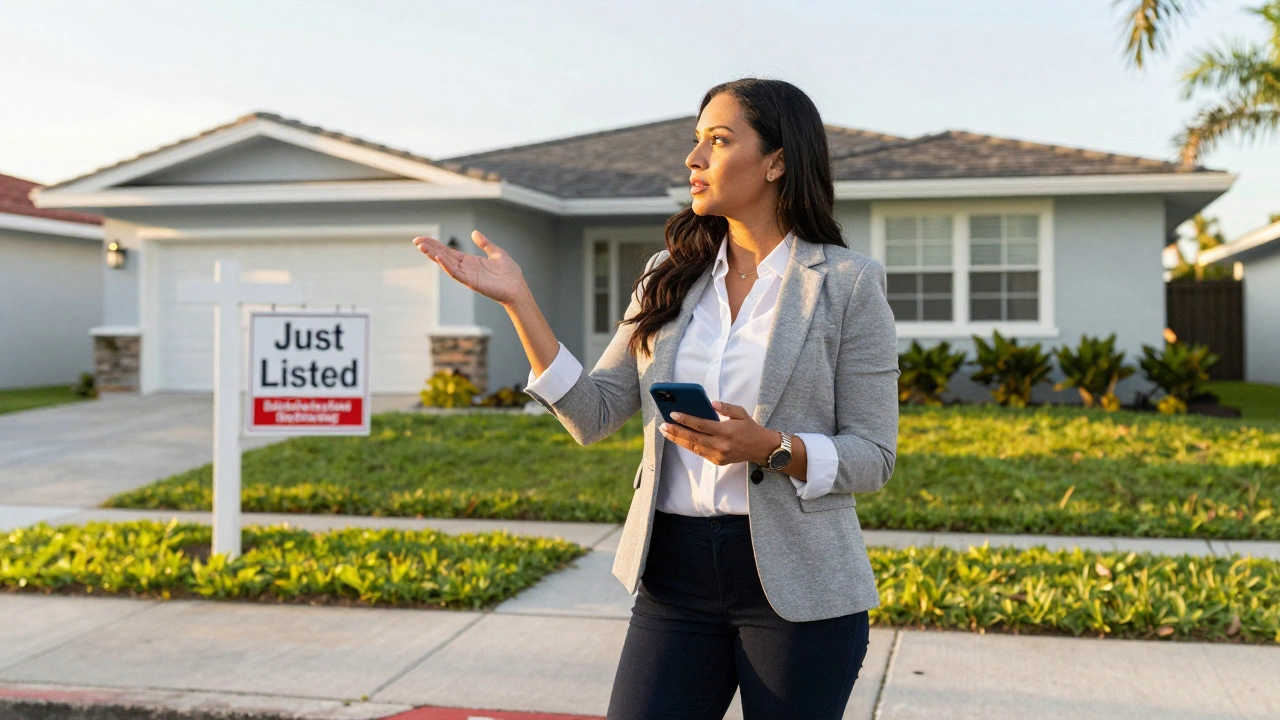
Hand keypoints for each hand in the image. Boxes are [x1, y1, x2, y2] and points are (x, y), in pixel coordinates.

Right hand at [413, 230, 527, 305]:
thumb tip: (474, 233)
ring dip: (434, 256)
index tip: (423, 238)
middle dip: (430, 248)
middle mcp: (466, 268)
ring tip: (422, 247)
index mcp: (469, 261)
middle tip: (416, 241)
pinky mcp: (472, 282)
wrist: (518, 288)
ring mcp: (467, 276)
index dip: (436, 245)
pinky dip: (447, 266)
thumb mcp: (497, 253)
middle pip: (443, 256)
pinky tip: (439, 258)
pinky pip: (456, 274)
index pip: (448, 251)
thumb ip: (485, 243)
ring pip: (446, 264)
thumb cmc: (510, 273)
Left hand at [658, 401, 779, 465]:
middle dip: (676, 432)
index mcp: (726, 431)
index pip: (701, 425)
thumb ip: (726, 407)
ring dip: (678, 440)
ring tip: (666, 432)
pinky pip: (699, 453)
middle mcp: (721, 445)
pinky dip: (688, 445)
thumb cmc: (749, 428)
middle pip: (693, 438)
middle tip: (663, 426)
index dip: (686, 420)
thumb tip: (711, 403)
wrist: (760, 448)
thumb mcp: (740, 412)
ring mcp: (718, 455)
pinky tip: (678, 439)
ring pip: (693, 448)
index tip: (673, 414)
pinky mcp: (717, 461)